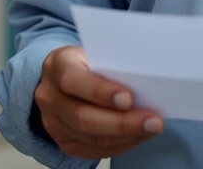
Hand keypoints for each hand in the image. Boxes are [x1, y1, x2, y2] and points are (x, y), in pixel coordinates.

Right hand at [32, 45, 164, 158]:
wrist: (62, 76)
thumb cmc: (87, 62)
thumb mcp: (95, 52)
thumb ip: (112, 65)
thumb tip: (146, 83)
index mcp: (58, 64)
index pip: (74, 80)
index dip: (100, 92)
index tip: (129, 98)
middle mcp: (49, 95)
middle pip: (82, 116)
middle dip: (121, 122)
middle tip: (152, 121)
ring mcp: (52, 121)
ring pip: (89, 137)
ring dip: (125, 136)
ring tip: (150, 128)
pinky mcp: (62, 141)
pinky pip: (92, 150)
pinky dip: (120, 145)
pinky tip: (137, 136)